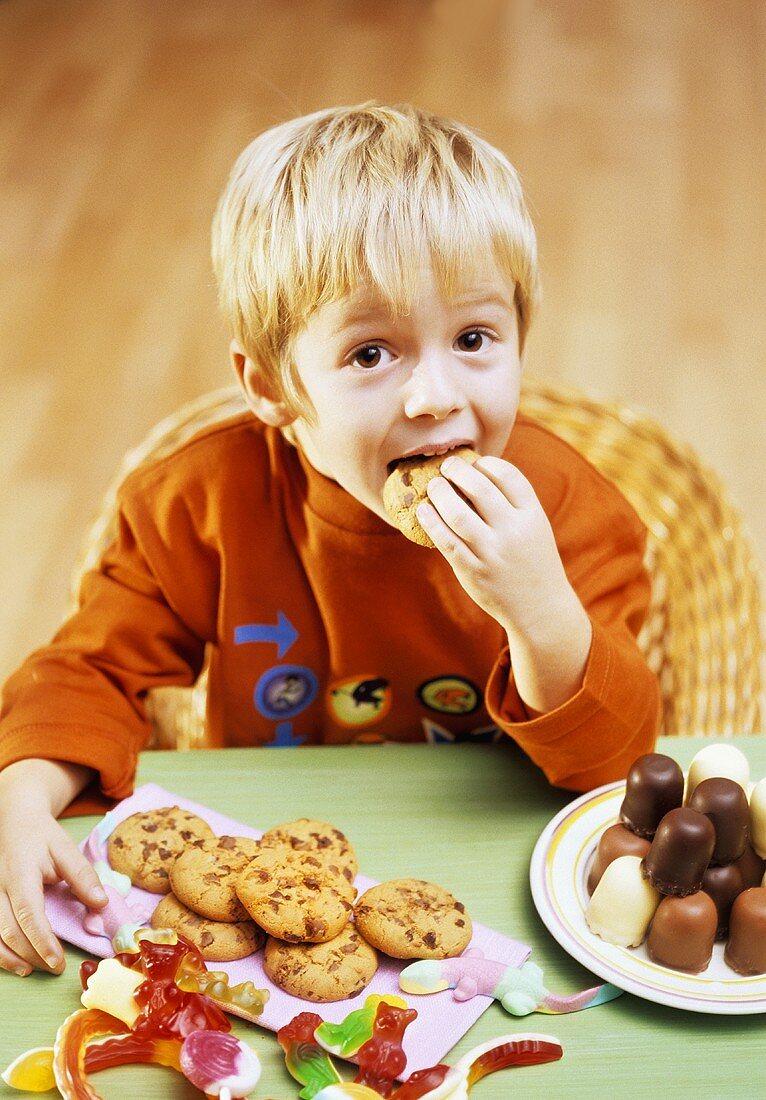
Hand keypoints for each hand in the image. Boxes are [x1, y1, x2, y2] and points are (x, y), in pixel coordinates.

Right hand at [0, 760, 106, 975]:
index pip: (29, 915)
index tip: (59, 962)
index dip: (43, 942)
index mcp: (21, 874)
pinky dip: (0, 951)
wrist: (13, 819)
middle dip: (32, 955)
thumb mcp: (66, 848)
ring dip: (12, 958)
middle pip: (10, 931)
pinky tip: (17, 961)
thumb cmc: (41, 836)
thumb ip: (83, 876)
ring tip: (35, 970)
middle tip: (55, 969)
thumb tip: (102, 904)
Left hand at [416, 454, 591, 711]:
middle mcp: (513, 531)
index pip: (507, 475)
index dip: (486, 463)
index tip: (474, 462)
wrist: (541, 608)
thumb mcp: (535, 528)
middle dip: (457, 471)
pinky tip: (423, 511)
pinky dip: (431, 522)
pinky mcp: (474, 571)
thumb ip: (513, 504)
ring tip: (433, 486)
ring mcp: (493, 552)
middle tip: (446, 466)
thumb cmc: (533, 561)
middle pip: (479, 488)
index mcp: (532, 515)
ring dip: (440, 493)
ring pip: (457, 514)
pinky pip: (446, 542)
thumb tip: (476, 474)